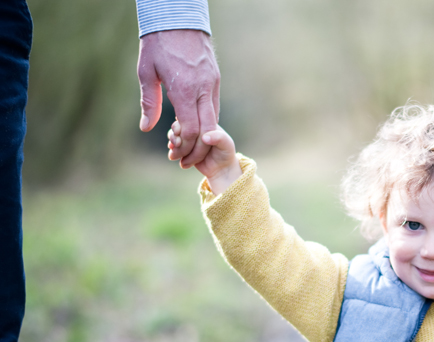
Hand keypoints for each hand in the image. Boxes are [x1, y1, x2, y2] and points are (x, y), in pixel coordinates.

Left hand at [138, 29, 220, 167]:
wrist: (178, 18)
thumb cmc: (158, 44)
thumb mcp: (146, 73)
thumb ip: (149, 102)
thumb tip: (146, 128)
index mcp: (184, 90)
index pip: (191, 129)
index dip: (185, 146)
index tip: (176, 154)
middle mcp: (203, 89)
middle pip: (207, 130)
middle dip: (197, 149)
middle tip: (186, 160)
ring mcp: (212, 84)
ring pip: (214, 119)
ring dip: (203, 136)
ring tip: (189, 145)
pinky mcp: (215, 79)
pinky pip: (214, 106)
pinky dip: (206, 120)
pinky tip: (196, 125)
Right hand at [168, 121, 240, 193]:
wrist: (221, 168)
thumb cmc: (226, 153)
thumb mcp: (226, 144)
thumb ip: (218, 138)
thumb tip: (204, 137)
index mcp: (205, 123)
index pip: (191, 119)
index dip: (183, 125)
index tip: (179, 133)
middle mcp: (195, 128)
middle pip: (180, 124)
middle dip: (175, 133)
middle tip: (176, 143)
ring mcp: (189, 138)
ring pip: (175, 134)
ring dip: (172, 140)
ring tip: (173, 148)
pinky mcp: (184, 147)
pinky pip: (174, 144)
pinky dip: (172, 148)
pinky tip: (173, 152)